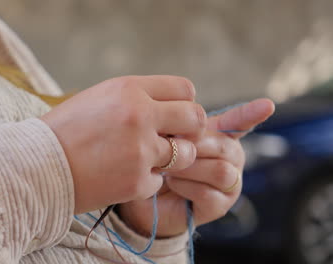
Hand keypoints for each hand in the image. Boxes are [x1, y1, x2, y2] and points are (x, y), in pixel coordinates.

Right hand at [41, 76, 205, 213]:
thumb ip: (137, 98)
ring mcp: (141, 150)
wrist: (35, 166)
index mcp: (129, 89)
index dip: (184, 103)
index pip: (185, 89)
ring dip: (170, 159)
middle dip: (189, 129)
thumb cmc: (65, 130)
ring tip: (143, 160)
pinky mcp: (137, 182)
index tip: (175, 115)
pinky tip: (120, 177)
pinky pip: (160, 181)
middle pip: (195, 118)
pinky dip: (145, 181)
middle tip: (175, 138)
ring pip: (185, 154)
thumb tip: (172, 107)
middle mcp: (140, 115)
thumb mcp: (99, 98)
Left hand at [116, 99, 274, 236]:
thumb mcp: (168, 141)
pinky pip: (208, 193)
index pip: (239, 123)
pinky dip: (185, 186)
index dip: (252, 114)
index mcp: (220, 137)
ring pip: (220, 171)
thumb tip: (184, 129)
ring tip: (168, 168)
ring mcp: (230, 183)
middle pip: (225, 147)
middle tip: (169, 149)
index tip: (267, 104)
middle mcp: (231, 158)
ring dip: (189, 169)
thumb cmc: (161, 163)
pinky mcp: (220, 205)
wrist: (151, 198)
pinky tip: (172, 184)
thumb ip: (180, 131)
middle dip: (194, 147)